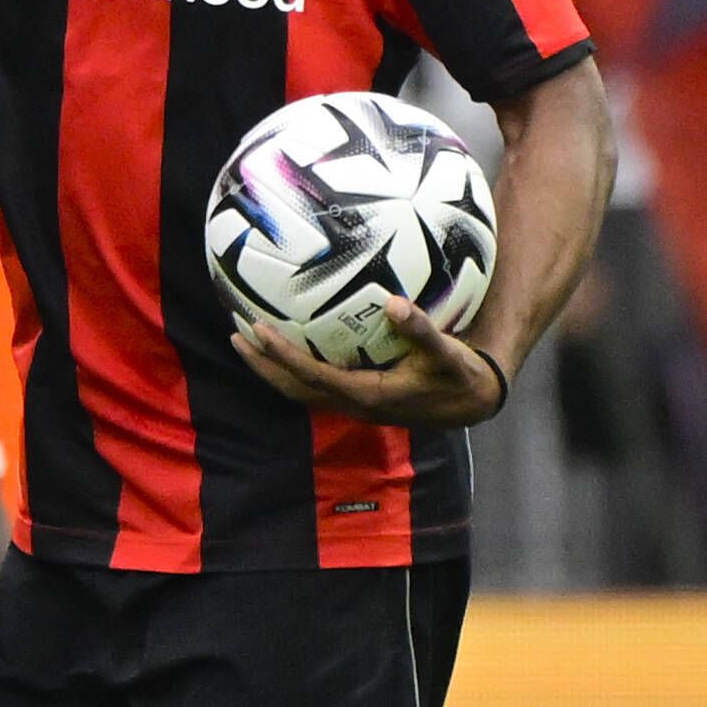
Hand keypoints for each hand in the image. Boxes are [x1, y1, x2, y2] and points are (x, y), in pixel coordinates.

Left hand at [233, 299, 505, 429]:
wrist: (472, 402)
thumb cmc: (458, 375)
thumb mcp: (446, 353)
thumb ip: (420, 329)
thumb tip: (394, 303)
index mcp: (367, 395)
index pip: (311, 375)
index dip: (281, 355)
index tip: (257, 330)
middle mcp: (353, 404)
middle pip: (294, 388)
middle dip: (262, 365)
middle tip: (235, 334)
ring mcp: (353, 404)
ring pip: (300, 390)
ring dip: (272, 368)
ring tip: (247, 341)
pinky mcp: (358, 398)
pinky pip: (314, 384)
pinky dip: (293, 367)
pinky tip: (287, 344)